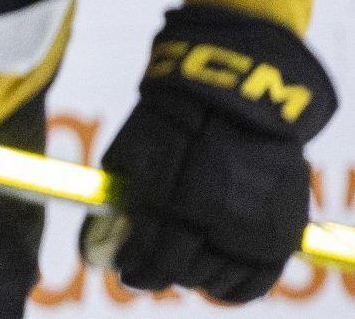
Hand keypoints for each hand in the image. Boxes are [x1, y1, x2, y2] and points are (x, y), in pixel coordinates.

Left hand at [83, 4, 334, 302]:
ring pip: (216, 281)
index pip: (148, 260)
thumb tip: (102, 236)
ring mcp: (251, 230)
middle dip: (158, 273)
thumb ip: (121, 197)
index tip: (123, 269)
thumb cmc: (172, 117)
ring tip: (181, 268)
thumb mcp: (132, 151)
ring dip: (193, 278)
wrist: (235, 94)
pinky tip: (215, 281)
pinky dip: (233, 289)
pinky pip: (255, 282)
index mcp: (171, 202)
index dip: (132, 268)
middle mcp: (213, 223)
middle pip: (180, 273)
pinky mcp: (281, 232)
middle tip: (147, 270)